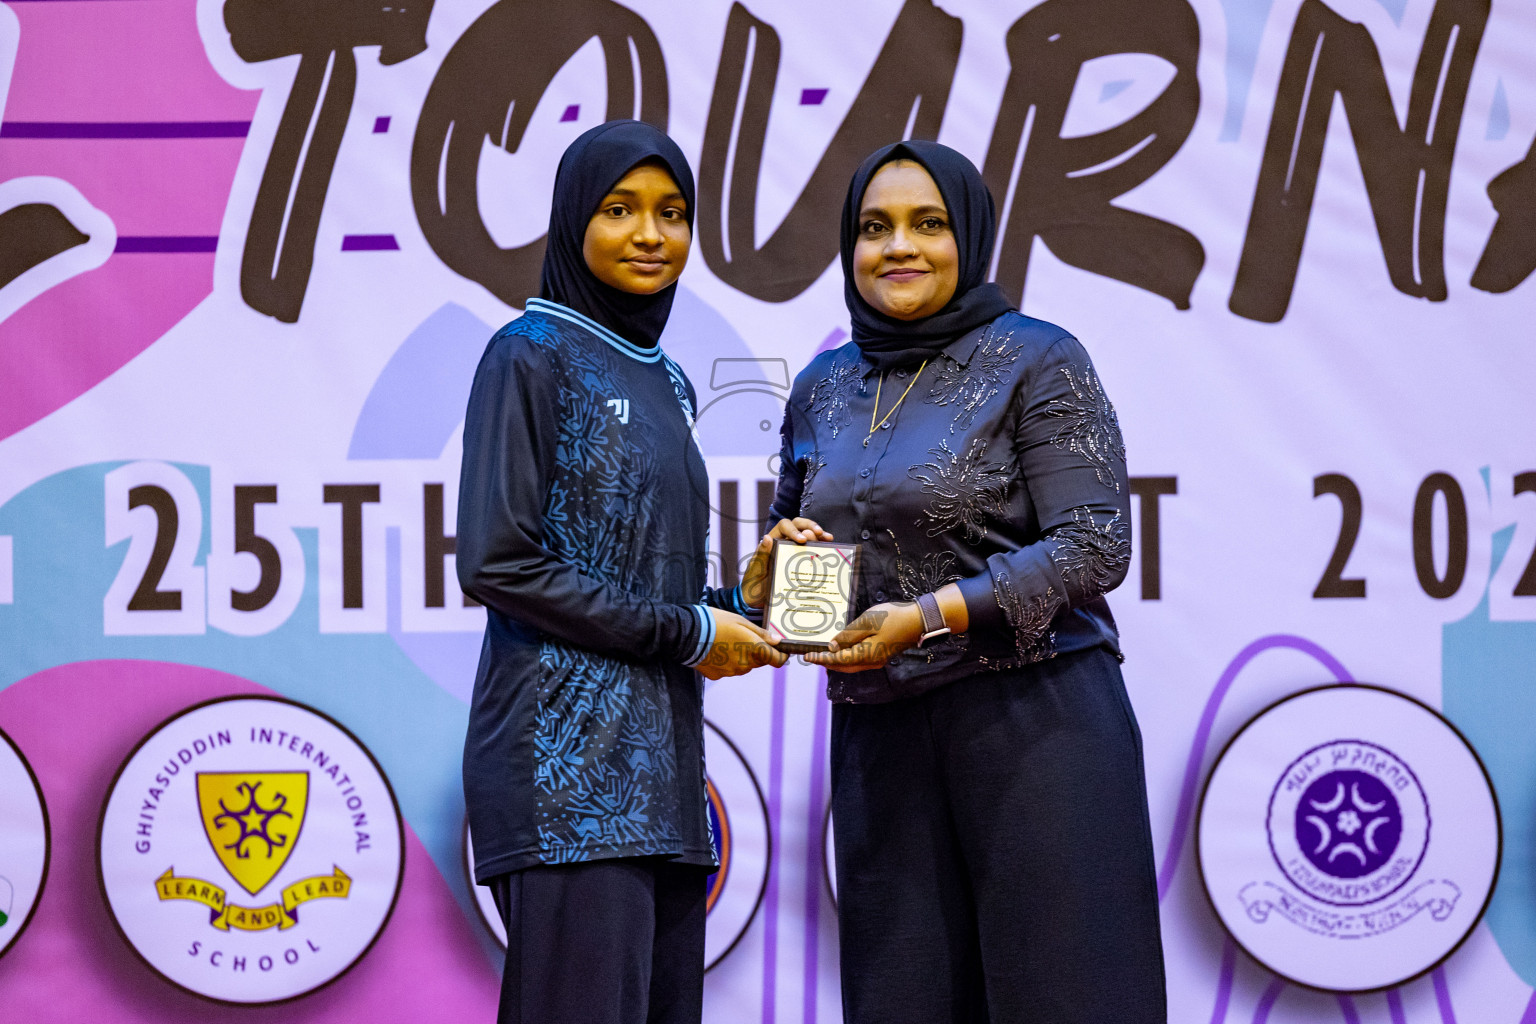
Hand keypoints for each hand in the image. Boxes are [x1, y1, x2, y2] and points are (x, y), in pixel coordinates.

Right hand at [695, 609, 788, 678]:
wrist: (687, 633)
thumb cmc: (716, 622)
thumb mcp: (741, 621)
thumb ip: (761, 633)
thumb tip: (777, 641)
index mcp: (754, 650)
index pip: (777, 660)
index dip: (781, 656)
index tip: (781, 651)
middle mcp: (745, 664)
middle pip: (759, 662)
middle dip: (756, 652)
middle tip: (743, 637)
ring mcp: (731, 672)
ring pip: (743, 666)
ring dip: (740, 657)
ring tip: (726, 642)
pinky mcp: (718, 675)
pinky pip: (728, 669)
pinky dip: (726, 662)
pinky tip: (716, 650)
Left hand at [741, 517, 834, 608]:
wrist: (756, 599)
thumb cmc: (753, 583)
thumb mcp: (755, 569)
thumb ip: (761, 554)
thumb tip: (767, 537)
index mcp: (772, 541)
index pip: (784, 526)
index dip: (794, 529)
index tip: (802, 540)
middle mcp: (784, 542)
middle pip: (799, 525)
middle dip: (810, 526)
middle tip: (820, 534)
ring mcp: (793, 551)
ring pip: (808, 536)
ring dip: (819, 535)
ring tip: (829, 539)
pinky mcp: (800, 562)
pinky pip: (811, 551)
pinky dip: (820, 548)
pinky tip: (829, 550)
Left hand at [804, 601, 922, 672]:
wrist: (918, 620)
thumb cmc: (893, 617)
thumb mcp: (867, 622)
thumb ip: (848, 635)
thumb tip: (833, 646)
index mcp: (865, 654)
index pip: (837, 660)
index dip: (821, 658)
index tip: (807, 656)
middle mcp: (871, 662)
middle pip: (843, 667)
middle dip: (826, 663)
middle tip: (812, 657)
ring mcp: (877, 660)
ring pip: (851, 666)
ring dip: (836, 662)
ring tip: (823, 655)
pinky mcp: (881, 655)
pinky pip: (859, 661)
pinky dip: (847, 659)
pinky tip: (843, 651)